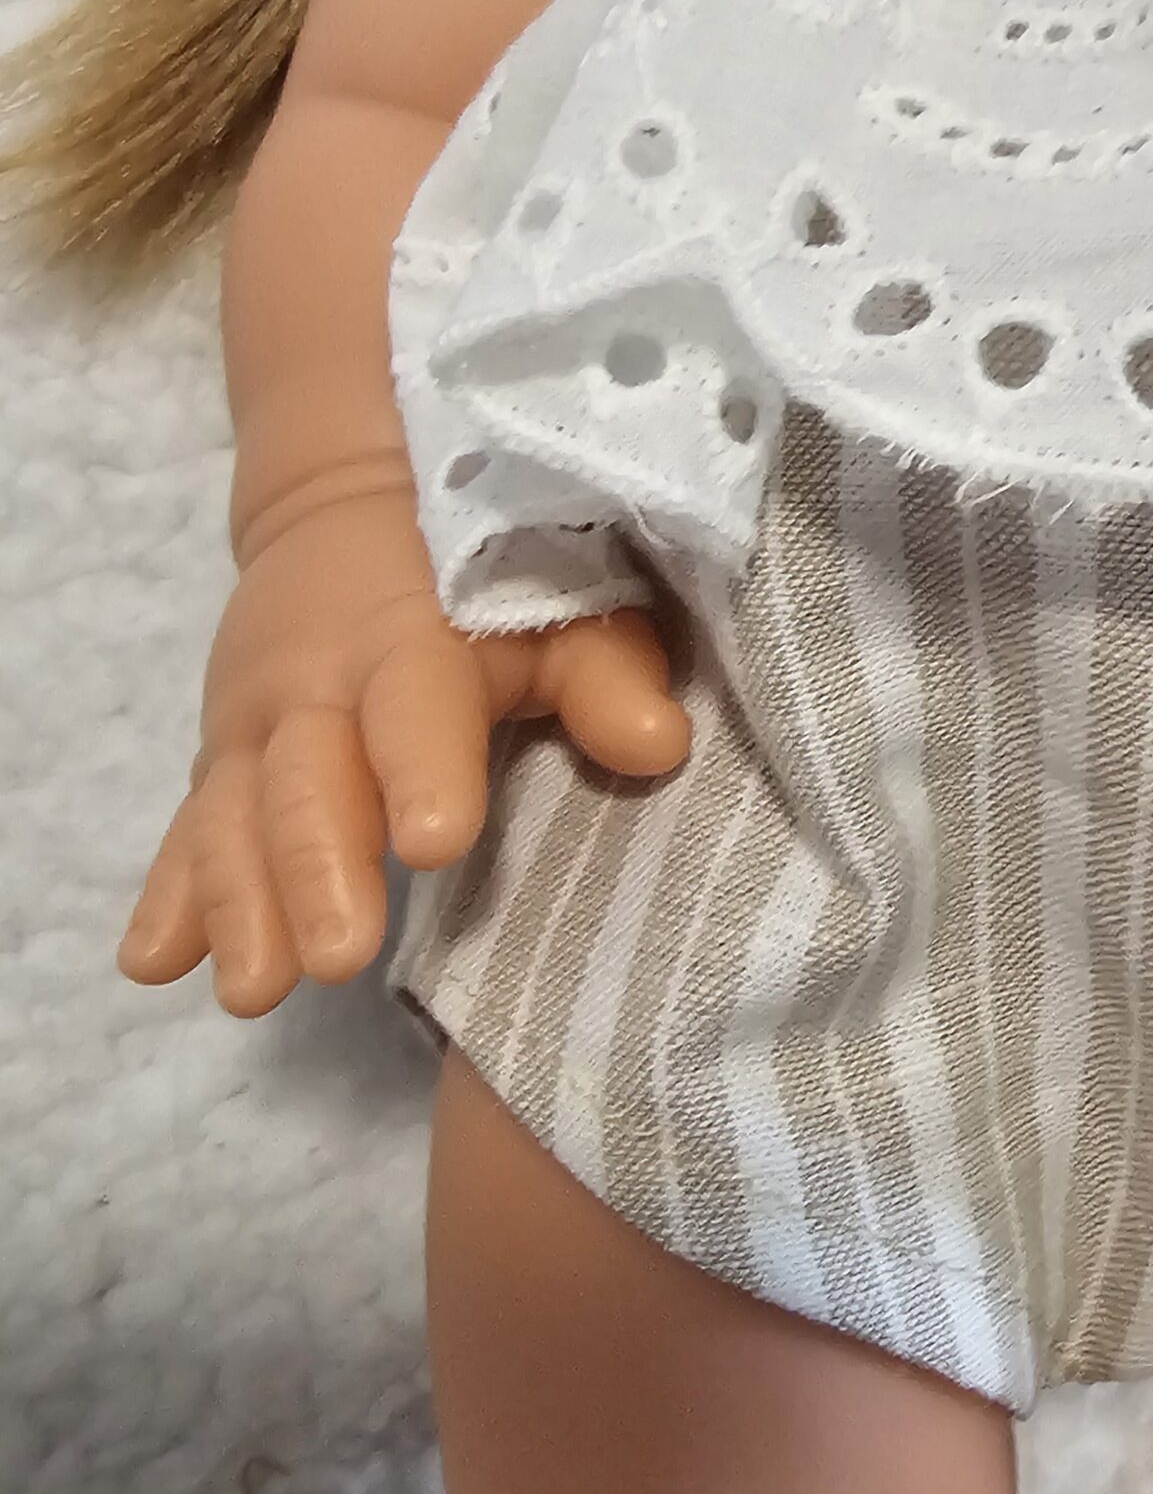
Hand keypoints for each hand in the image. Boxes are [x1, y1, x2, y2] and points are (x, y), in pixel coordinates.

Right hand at [118, 486, 689, 1016]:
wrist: (359, 503)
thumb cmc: (496, 576)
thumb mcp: (568, 604)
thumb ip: (608, 677)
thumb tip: (658, 746)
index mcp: (413, 639)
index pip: (416, 705)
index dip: (422, 768)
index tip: (436, 843)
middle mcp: (318, 685)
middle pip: (310, 782)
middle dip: (318, 867)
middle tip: (339, 955)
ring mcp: (257, 725)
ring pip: (238, 817)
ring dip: (241, 903)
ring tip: (255, 989)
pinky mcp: (224, 759)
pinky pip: (190, 830)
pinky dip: (170, 897)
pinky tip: (153, 964)